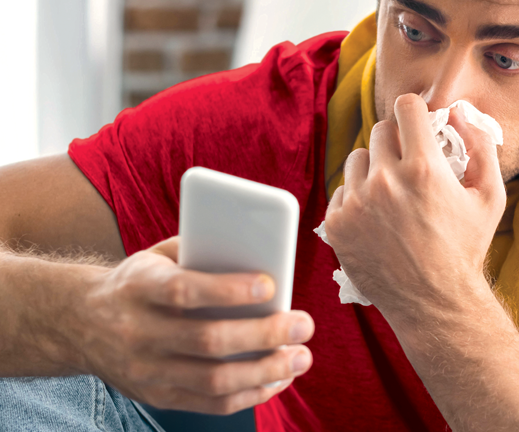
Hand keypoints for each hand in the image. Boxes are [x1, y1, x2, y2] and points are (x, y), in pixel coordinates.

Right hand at [72, 237, 314, 414]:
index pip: (184, 292)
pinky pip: (210, 403)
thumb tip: (259, 253)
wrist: (80, 323)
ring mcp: (146, 371)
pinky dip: (250, 394)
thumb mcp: (156, 257)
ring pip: (213, 380)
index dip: (228, 291)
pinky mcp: (157, 396)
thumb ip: (200, 252)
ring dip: (265, 370)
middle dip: (263, 335)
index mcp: (139, 288)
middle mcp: (139, 333)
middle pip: (207, 341)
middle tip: (302, 325)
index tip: (270, 286)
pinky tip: (278, 378)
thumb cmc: (137, 282)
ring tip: (300, 357)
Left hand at [323, 94, 504, 321]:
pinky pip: (342, 189)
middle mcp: (385, 181)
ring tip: (393, 195)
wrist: (435, 302)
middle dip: (398, 142)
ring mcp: (356, 203)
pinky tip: (377, 218)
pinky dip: (357, 197)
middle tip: (410, 167)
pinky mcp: (337, 224)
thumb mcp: (490, 196)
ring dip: (374, 168)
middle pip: (381, 130)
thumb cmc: (466, 248)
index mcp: (423, 168)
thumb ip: (480, 146)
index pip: (407, 106)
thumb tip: (458, 112)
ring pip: (358, 158)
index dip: (416, 112)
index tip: (418, 125)